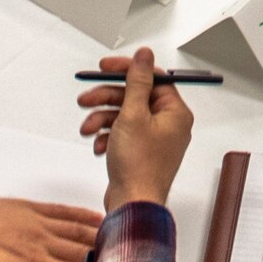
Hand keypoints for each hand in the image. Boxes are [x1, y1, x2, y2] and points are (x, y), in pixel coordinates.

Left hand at [0, 190, 103, 261]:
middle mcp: (42, 240)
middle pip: (85, 252)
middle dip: (111, 260)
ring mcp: (37, 221)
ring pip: (80, 230)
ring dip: (106, 237)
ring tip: (129, 244)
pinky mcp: (30, 208)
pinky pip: (65, 211)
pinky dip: (85, 215)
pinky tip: (100, 217)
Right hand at [76, 47, 194, 212]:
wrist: (132, 205)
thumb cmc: (139, 167)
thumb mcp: (133, 115)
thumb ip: (137, 82)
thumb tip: (144, 56)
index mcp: (174, 113)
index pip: (152, 78)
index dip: (126, 71)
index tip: (105, 68)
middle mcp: (168, 125)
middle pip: (134, 97)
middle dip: (107, 98)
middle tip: (87, 99)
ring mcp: (155, 140)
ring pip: (124, 116)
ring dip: (102, 119)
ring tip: (88, 128)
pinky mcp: (141, 153)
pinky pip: (122, 134)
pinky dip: (107, 136)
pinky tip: (99, 145)